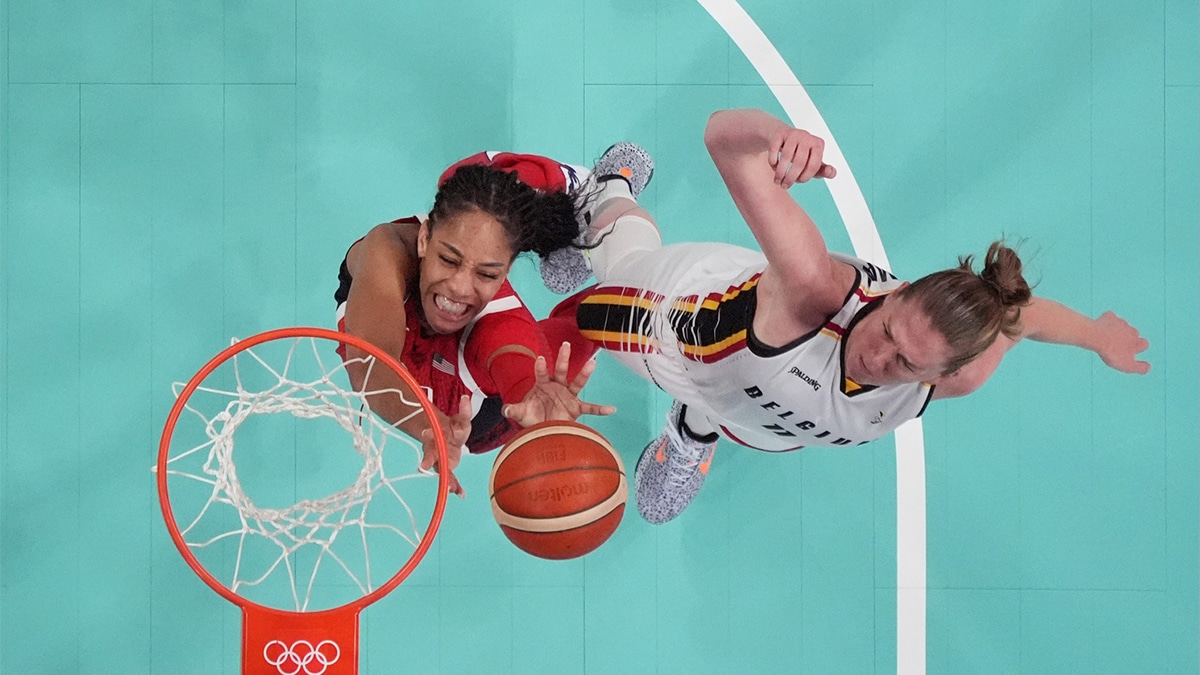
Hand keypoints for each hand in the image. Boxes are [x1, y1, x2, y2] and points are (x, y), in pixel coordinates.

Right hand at [419, 394, 470, 496]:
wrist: (445, 437)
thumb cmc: (451, 428)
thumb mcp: (460, 419)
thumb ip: (464, 411)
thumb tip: (466, 398)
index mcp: (435, 436)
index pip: (430, 434)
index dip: (428, 432)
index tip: (424, 432)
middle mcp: (434, 449)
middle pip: (431, 455)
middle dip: (428, 461)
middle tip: (423, 466)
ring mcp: (439, 460)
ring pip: (440, 470)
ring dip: (445, 479)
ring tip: (450, 489)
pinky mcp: (446, 467)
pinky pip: (450, 478)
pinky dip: (455, 486)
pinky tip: (461, 494)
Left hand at [501, 342, 616, 426]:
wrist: (541, 427)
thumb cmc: (532, 416)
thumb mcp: (521, 413)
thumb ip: (514, 410)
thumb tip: (505, 410)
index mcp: (543, 384)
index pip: (542, 372)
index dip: (541, 366)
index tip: (542, 359)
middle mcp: (557, 386)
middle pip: (561, 370)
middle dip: (563, 358)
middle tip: (565, 345)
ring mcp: (568, 396)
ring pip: (577, 382)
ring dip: (584, 373)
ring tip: (592, 363)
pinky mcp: (575, 408)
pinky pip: (590, 408)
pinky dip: (600, 409)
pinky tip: (611, 409)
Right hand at [768, 127, 836, 187]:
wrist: (782, 136)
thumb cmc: (799, 152)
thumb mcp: (812, 161)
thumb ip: (822, 170)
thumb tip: (832, 173)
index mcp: (818, 144)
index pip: (814, 166)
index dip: (805, 177)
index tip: (798, 182)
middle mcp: (807, 137)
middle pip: (799, 162)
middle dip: (791, 178)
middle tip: (784, 186)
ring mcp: (793, 133)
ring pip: (786, 156)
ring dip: (780, 172)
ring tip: (777, 180)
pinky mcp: (780, 133)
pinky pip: (774, 150)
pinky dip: (773, 161)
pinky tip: (773, 166)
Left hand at [1093, 311, 1150, 373]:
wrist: (1097, 337)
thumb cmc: (1112, 352)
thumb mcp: (1127, 365)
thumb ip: (1140, 368)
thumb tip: (1149, 367)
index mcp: (1137, 343)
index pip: (1144, 344)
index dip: (1138, 348)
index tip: (1131, 351)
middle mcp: (1132, 331)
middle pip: (1134, 333)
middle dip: (1128, 338)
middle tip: (1118, 344)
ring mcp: (1121, 322)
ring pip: (1122, 325)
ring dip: (1117, 330)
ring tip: (1107, 337)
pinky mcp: (1110, 316)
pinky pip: (1110, 317)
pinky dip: (1107, 321)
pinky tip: (1101, 326)